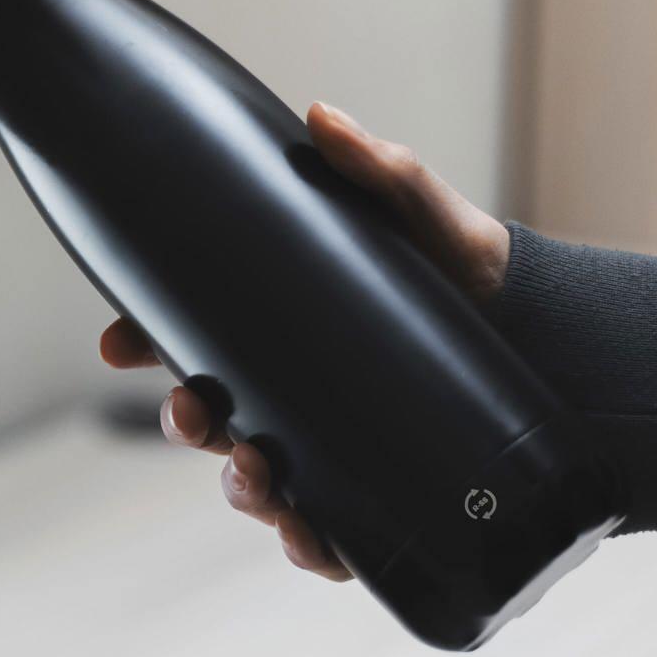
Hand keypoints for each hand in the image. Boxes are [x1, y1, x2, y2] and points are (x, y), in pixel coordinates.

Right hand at [99, 101, 508, 581]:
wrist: (538, 329)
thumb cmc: (465, 264)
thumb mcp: (418, 211)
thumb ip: (377, 166)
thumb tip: (322, 116)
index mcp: (289, 319)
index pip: (197, 332)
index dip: (145, 339)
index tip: (117, 342)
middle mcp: (297, 382)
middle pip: (213, 412)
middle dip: (185, 420)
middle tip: (193, 411)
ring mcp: (332, 437)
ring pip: (256, 474)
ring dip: (238, 484)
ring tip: (256, 473)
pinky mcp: (374, 484)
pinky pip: (327, 526)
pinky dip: (308, 539)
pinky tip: (311, 532)